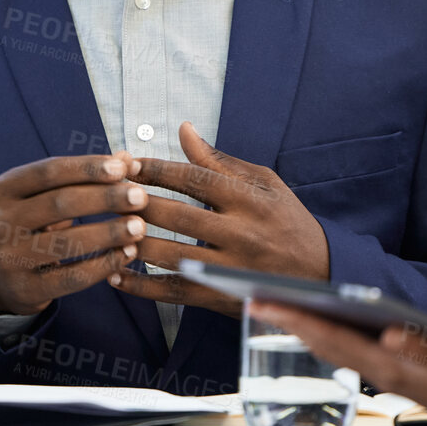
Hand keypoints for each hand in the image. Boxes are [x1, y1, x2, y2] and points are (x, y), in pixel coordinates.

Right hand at [0, 154, 147, 315]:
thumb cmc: (26, 226)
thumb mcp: (42, 197)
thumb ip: (82, 178)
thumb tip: (127, 158)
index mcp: (4, 190)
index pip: (49, 172)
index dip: (87, 168)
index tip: (124, 167)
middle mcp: (1, 222)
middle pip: (58, 204)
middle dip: (104, 199)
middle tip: (139, 197)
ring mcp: (10, 258)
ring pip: (66, 243)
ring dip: (107, 233)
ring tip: (139, 227)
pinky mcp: (25, 290)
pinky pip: (70, 278)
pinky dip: (102, 266)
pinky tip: (125, 255)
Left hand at [111, 122, 328, 317]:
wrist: (323, 273)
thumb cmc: (288, 221)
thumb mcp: (263, 183)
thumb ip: (219, 161)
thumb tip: (183, 129)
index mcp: (250, 199)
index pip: (194, 178)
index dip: (156, 169)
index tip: (125, 162)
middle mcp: (241, 233)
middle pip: (179, 215)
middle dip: (137, 202)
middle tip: (104, 193)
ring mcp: (232, 268)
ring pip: (173, 255)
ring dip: (135, 243)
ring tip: (105, 230)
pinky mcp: (223, 296)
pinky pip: (176, 291)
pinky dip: (142, 286)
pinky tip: (115, 276)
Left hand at [250, 301, 426, 425]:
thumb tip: (392, 334)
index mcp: (394, 368)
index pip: (334, 340)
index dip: (297, 320)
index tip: (266, 302)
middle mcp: (383, 372)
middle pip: (325, 344)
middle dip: (289, 321)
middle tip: (255, 299)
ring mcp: (388, 374)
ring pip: (336, 349)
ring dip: (305, 328)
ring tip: (278, 308)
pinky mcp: (397, 373)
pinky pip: (352, 353)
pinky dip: (329, 337)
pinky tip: (321, 327)